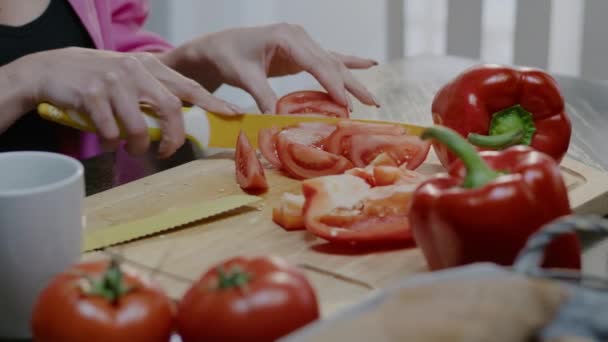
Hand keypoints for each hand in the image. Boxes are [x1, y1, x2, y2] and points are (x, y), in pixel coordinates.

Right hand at [18, 47, 240, 157]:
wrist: (49, 69)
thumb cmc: (97, 79)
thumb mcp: (131, 76)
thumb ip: (155, 92)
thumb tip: (183, 121)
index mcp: (150, 66)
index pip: (189, 86)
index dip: (212, 103)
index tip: (231, 115)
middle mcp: (135, 70)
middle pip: (171, 108)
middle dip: (174, 136)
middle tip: (167, 151)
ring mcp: (113, 81)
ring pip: (140, 125)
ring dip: (139, 145)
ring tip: (132, 147)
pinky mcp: (91, 95)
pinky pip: (110, 131)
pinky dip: (111, 143)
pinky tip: (107, 142)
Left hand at [162, 23, 378, 112]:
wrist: (219, 45)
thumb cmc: (228, 56)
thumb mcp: (243, 76)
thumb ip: (263, 95)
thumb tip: (277, 120)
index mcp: (285, 37)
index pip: (315, 62)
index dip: (331, 84)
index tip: (344, 103)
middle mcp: (299, 37)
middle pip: (331, 63)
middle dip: (351, 85)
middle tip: (371, 104)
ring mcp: (303, 42)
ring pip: (334, 63)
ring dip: (353, 81)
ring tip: (373, 99)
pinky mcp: (302, 52)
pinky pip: (328, 59)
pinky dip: (349, 62)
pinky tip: (370, 63)